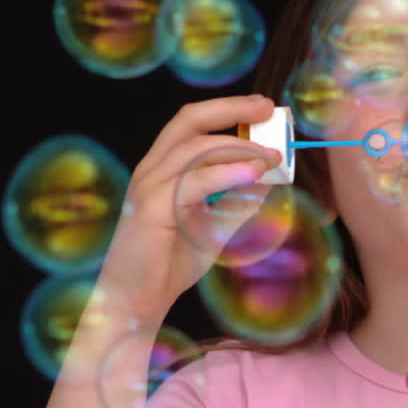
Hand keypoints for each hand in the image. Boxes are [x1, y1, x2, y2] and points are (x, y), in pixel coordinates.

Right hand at [95, 94, 281, 322]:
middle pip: (189, 120)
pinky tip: (253, 176)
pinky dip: (227, 174)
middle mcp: (152, 169)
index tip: (262, 108)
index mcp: (163, 168)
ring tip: (270, 158)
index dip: (227, 109)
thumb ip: (239, 201)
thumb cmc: (170, 262)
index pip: (192, 123)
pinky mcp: (152, 209)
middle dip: (231, 108)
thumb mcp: (216, 225)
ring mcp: (148, 186)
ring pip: (195, 147)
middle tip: (266, 110)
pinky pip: (194, 181)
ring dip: (238, 147)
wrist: (137, 299)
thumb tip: (270, 178)